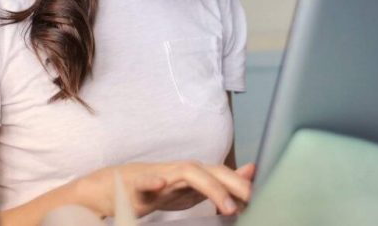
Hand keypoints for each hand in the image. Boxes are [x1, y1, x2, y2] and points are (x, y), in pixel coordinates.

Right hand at [76, 161, 255, 217]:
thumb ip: (220, 182)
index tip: (262, 197)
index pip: (222, 175)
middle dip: (233, 183)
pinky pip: (144, 182)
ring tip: (227, 206)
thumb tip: (251, 172)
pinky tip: (160, 185)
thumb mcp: (192, 189)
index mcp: (194, 175)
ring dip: (209, 187)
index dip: (242, 184)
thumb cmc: (158, 188)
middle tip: (253, 199)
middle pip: (211, 171)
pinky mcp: (136, 184)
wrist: (116, 187)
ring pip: (187, 173)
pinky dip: (151, 182)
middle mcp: (180, 171)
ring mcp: (160, 176)